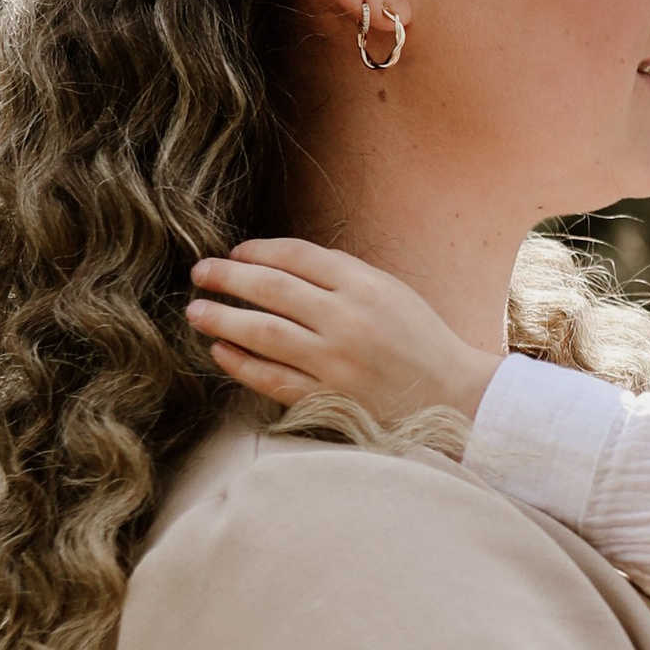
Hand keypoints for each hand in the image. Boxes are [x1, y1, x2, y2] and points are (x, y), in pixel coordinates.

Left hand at [185, 239, 502, 423]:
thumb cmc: (420, 339)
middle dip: (228, 278)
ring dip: (223, 319)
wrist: (453, 396)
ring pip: (264, 333)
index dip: (258, 251)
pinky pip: (272, 378)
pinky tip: (220, 352)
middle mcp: (348, 319)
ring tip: (195, 311)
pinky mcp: (328, 398)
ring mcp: (336, 361)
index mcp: (366, 285)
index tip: (234, 253)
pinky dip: (241, 364)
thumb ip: (342, 276)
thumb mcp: (391, 291)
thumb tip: (277, 265)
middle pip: (272, 289)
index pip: (297, 256)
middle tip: (200, 273)